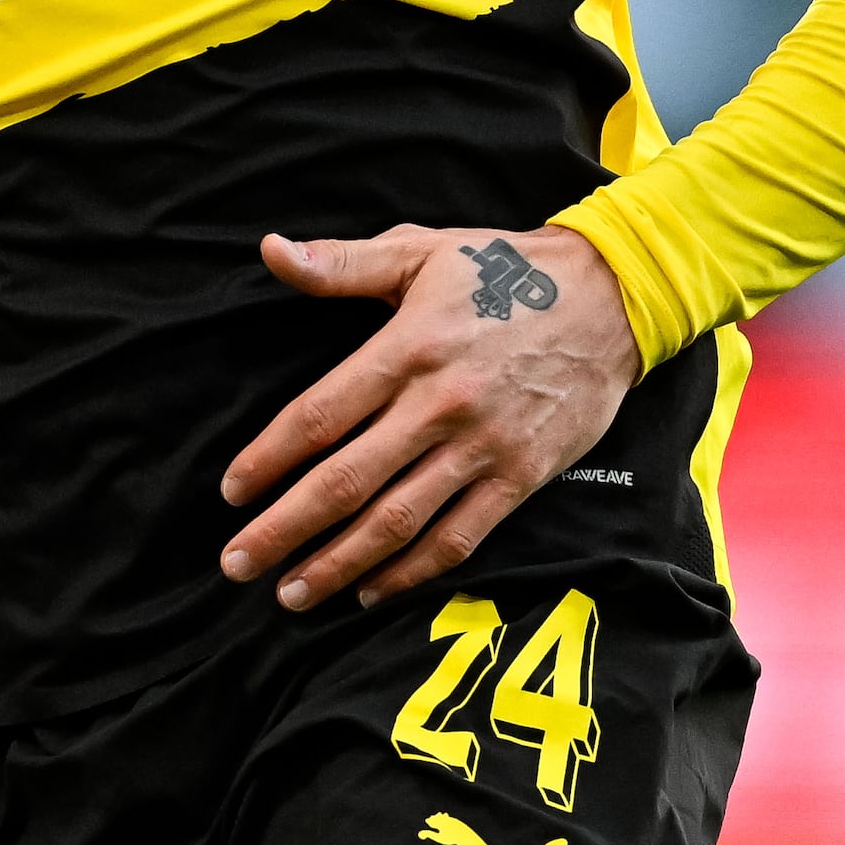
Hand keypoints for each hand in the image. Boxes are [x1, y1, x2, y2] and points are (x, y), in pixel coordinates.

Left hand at [221, 225, 638, 611]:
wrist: (613, 296)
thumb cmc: (505, 269)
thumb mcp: (422, 251)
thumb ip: (342, 263)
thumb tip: (270, 250)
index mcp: (408, 348)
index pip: (320, 416)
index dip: (269, 459)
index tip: (231, 493)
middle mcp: (440, 404)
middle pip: (346, 482)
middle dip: (284, 530)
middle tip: (237, 564)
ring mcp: (482, 446)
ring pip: (396, 522)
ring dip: (337, 564)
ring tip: (290, 594)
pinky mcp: (520, 476)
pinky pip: (458, 538)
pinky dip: (410, 572)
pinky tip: (369, 591)